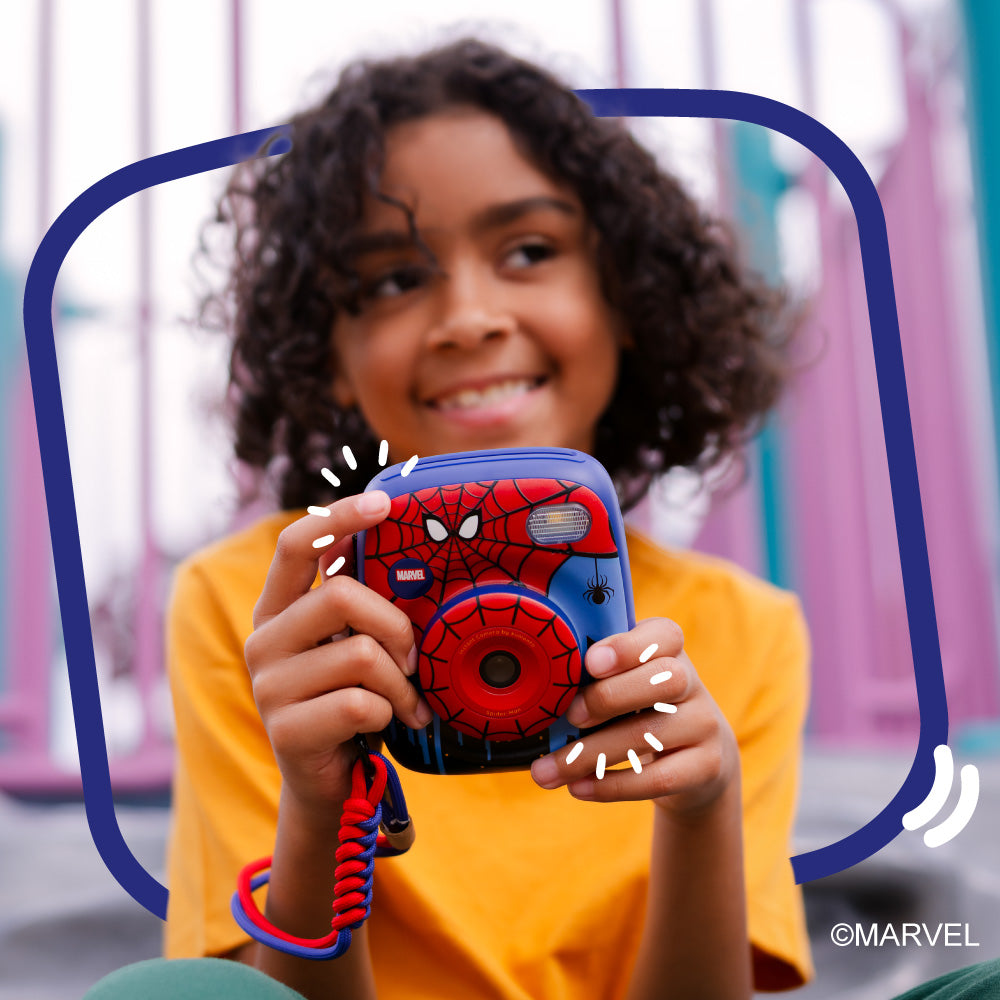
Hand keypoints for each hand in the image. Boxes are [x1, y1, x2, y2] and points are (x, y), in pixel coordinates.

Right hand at [244, 491, 431, 815]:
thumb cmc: (351, 700)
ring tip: (406, 702)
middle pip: (340, 596)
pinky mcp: (285, 730)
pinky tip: (388, 727)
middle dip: (395, 626)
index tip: (384, 502)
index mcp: (279, 609)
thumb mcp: (352, 644)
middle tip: (413, 657)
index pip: (296, 545)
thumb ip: (361, 605)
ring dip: (400, 683)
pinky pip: (362, 705)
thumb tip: (399, 548)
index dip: (338, 517)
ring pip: (361, 655)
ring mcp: (268, 686)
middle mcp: (264, 640)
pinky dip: (390, 716)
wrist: (330, 782)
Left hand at [529, 618, 739, 816]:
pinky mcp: (708, 767)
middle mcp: (692, 681)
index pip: (663, 635)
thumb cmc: (638, 708)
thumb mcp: (623, 681)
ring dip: (590, 755)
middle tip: (570, 716)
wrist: (694, 760)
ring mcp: (704, 724)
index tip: (590, 662)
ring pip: (650, 734)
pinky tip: (578, 788)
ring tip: (548, 771)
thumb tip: (541, 689)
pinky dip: (611, 786)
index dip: (628, 647)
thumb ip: (594, 675)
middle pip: (664, 679)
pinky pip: (658, 778)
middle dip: (609, 697)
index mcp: (668, 648)